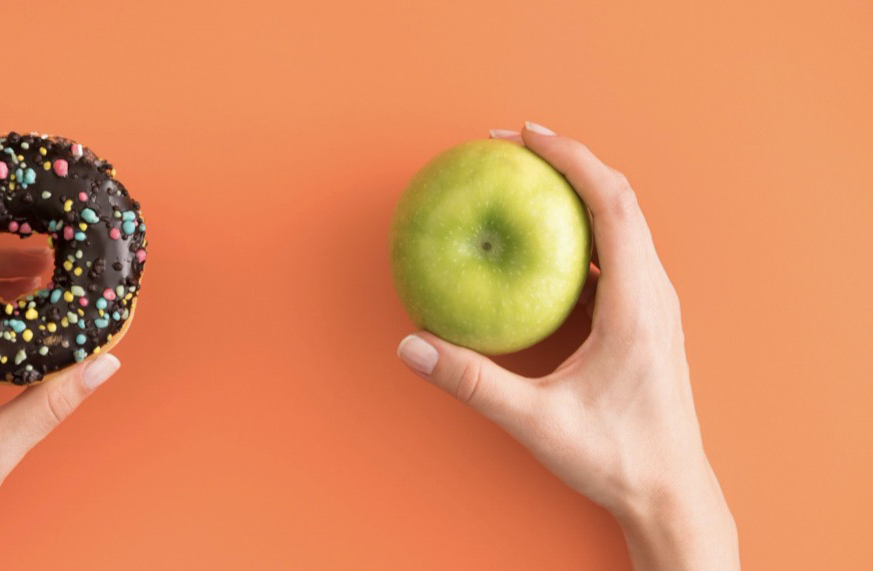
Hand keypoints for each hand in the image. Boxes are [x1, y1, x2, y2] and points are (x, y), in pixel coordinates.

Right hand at [397, 123, 738, 569]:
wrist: (669, 493)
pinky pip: (611, 255)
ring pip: (619, 224)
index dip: (570, 159)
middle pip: (618, 200)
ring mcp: (653, 304)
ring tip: (523, 182)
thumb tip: (412, 345)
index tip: (525, 136)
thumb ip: (472, 381)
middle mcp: (653, 293)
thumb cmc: (615, 458)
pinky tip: (536, 243)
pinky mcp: (644, 319)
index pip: (612, 203)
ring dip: (574, 193)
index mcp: (638, 304)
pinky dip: (575, 232)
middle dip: (566, 162)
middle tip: (512, 146)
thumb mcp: (536, 421)